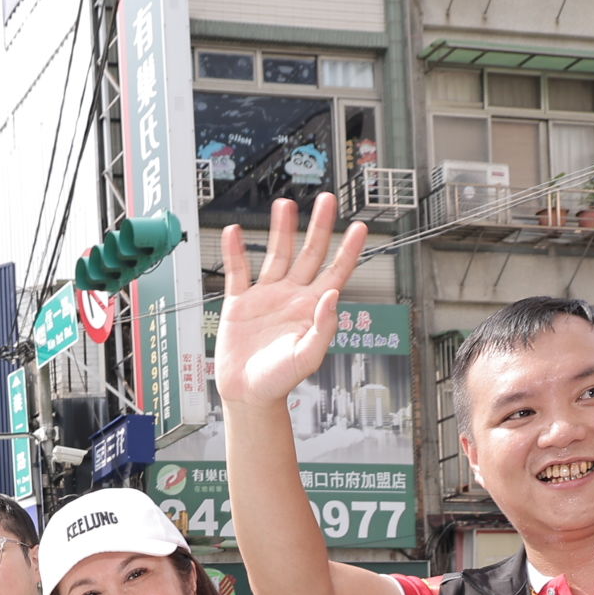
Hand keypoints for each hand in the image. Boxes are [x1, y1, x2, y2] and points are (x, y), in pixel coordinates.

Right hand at [214, 194, 368, 410]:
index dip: (348, 250)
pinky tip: (234, 233)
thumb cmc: (279, 381)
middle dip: (318, 227)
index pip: (336, 272)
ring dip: (281, 230)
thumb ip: (323, 328)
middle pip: (309, 253)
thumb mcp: (306, 358)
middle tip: (327, 200)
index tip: (359, 227)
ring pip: (276, 255)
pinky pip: (238, 272)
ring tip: (285, 205)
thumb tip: (333, 295)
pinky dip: (234, 252)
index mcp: (311, 309)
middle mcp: (291, 296)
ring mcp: (266, 297)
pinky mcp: (240, 303)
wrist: (247, 394)